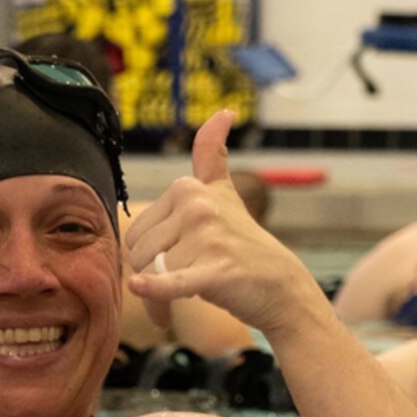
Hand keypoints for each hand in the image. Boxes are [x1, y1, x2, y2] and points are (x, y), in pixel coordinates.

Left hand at [124, 111, 315, 332]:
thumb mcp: (224, 192)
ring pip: (151, 272)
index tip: (166, 265)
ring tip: (178, 304)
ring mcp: (208, 237)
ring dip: (157, 299)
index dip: (145, 256)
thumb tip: (223, 111)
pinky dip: (154, 289)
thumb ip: (212, 156)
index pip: (136, 232)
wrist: (280, 285)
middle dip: (149, 277)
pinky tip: (137, 287)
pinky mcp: (216, 270)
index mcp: (188, 189)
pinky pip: (172, 281)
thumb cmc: (241, 242)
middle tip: (172, 289)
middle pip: (139, 253)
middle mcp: (197, 207)